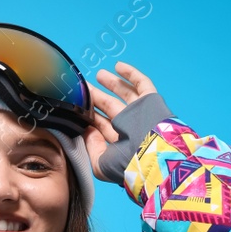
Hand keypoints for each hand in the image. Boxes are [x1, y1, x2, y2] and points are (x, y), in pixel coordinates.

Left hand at [85, 62, 162, 179]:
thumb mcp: (101, 164)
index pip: (102, 126)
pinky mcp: (150, 101)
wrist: (152, 158)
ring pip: (124, 93)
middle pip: (110, 107)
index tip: (78, 107)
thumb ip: (91, 148)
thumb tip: (87, 131)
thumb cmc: (127, 165)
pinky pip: (141, 83)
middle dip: (97, 98)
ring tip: (99, 75)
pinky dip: (131, 74)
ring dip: (112, 83)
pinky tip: (118, 66)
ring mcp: (140, 112)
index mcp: (119, 142)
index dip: (90, 116)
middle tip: (84, 88)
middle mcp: (129, 126)